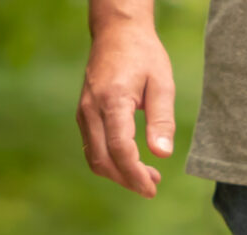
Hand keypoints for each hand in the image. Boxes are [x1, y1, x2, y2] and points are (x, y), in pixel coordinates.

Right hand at [78, 18, 176, 197]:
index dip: (135, 174)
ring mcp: (83, 111)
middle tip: (153, 187)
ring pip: (94, 156)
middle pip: (103, 159)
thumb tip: (162, 154)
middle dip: (127, 179)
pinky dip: (110, 161)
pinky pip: (92, 146)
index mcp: (112, 101)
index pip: (120, 149)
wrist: (117, 33)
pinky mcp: (84, 113)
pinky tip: (133, 162)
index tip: (152, 188)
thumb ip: (162, 121)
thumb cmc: (144, 57)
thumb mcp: (162, 85)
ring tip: (148, 177)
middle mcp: (91, 108)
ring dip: (118, 173)